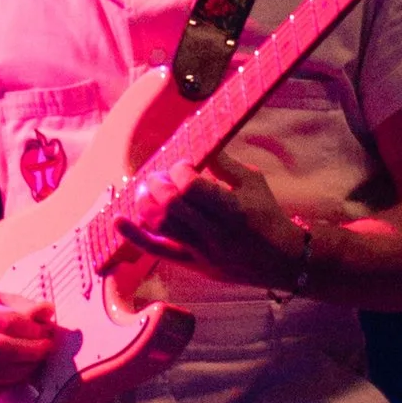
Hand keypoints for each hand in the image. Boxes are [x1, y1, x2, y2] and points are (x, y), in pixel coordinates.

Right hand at [0, 286, 58, 390]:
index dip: (31, 330)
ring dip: (22, 370)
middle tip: (47, 349)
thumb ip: (26, 307)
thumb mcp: (3, 300)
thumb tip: (48, 310)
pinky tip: (20, 372)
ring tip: (36, 361)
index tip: (48, 332)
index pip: (6, 322)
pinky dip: (10, 383)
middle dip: (29, 352)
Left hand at [150, 154, 314, 290]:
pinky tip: (118, 220)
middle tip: (158, 175)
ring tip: (145, 189)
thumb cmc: (268, 215)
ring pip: (162, 226)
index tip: (182, 165)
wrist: (283, 260)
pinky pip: (159, 251)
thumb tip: (197, 138)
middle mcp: (216, 234)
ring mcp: (202, 252)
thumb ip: (223, 162)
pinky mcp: (193, 264)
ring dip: (146, 203)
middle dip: (158, 184)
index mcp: (234, 210)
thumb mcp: (253, 181)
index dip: (179, 171)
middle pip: (172, 206)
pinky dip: (135, 235)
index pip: (192, 188)